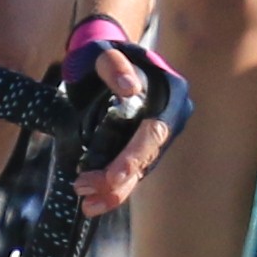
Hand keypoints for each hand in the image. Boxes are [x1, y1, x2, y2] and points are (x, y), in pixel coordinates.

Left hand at [58, 22, 184, 212]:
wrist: (101, 57)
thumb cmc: (101, 52)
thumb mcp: (103, 52)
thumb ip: (114, 64)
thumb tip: (128, 88)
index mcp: (170, 95)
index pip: (154, 132)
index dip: (135, 156)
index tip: (113, 176)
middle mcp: (171, 118)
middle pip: (148, 157)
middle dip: (119, 180)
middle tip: (85, 190)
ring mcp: (158, 134)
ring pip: (142, 169)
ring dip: (115, 191)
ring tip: (87, 205)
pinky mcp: (143, 145)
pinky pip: (133, 169)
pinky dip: (115, 186)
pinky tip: (95, 200)